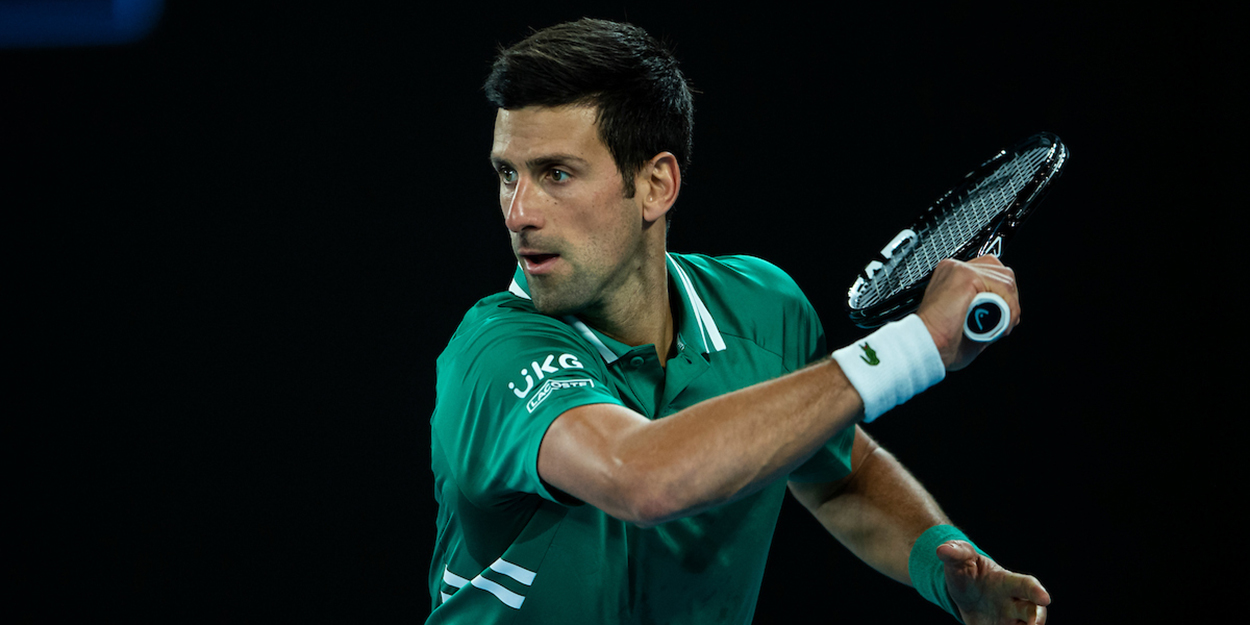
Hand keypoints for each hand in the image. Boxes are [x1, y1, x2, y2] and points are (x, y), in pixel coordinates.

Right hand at [916, 256, 1019, 370]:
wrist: (926, 346)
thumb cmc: (940, 341)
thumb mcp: (966, 319)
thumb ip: (984, 309)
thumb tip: (1005, 312)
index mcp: (951, 276)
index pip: (990, 270)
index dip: (1002, 293)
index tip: (1002, 316)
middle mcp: (954, 268)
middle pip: (1001, 271)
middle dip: (1010, 298)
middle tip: (1004, 324)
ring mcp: (959, 269)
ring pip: (1006, 280)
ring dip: (1011, 307)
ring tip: (1001, 327)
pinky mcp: (966, 277)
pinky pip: (1003, 288)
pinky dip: (1009, 309)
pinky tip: (1000, 324)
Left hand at [939, 540, 1049, 624]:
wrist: (962, 589)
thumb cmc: (966, 569)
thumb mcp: (959, 559)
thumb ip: (955, 553)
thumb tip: (941, 549)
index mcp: (1007, 582)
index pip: (1026, 585)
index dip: (1036, 591)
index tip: (1045, 598)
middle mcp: (1013, 603)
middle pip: (1034, 612)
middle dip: (1037, 620)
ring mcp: (1008, 620)